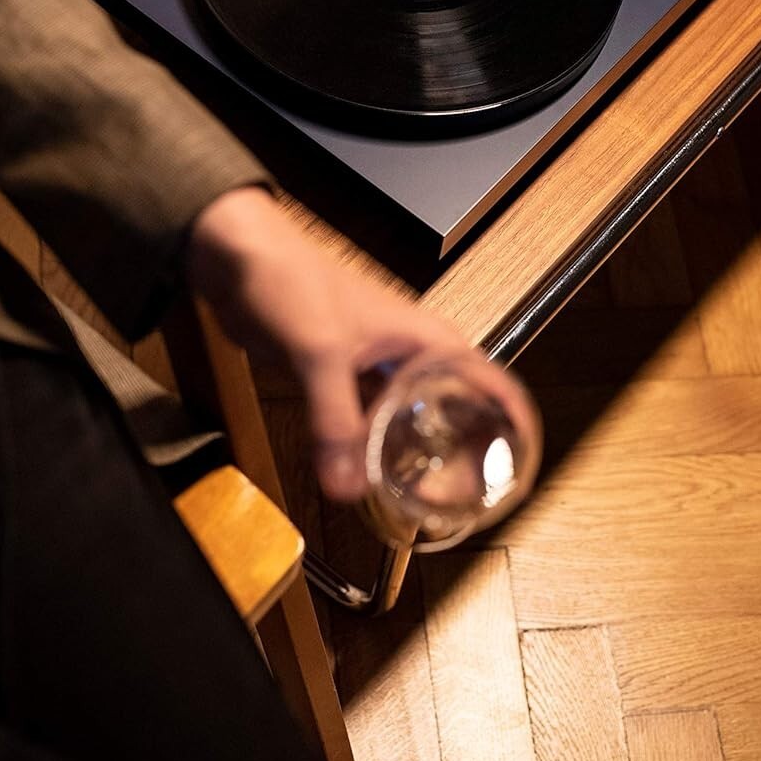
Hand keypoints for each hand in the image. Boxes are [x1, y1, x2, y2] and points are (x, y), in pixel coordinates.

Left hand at [186, 187, 533, 501]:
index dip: (514, 425)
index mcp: (427, 340)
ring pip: (412, 419)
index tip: (520, 471)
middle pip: (457, 409)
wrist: (239, 259)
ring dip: (420, 454)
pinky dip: (376, 449)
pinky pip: (370, 422)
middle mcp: (411, 356)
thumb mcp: (321, 353)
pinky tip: (370, 477)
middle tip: (468, 502)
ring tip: (428, 500)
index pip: (492, 382)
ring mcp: (376, 368)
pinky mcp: (342, 379)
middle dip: (468, 454)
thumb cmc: (292, 279)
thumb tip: (347, 487)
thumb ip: (334, 420)